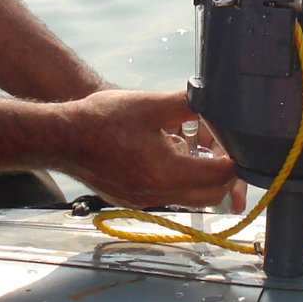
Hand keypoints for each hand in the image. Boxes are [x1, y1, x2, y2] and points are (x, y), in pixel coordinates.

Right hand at [65, 89, 238, 209]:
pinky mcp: (131, 201)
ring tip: (198, 150)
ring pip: (188, 199)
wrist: (61, 137)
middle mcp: (157, 194)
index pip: (219, 177)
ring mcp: (142, 202)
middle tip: (228, 154)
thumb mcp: (150, 104)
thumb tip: (215, 99)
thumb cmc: (102, 119)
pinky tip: (169, 155)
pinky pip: (167, 197)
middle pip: (209, 197)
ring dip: (200, 179)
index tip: (241, 147)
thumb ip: (188, 103)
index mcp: (166, 172)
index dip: (235, 162)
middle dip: (224, 177)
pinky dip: (178, 181)